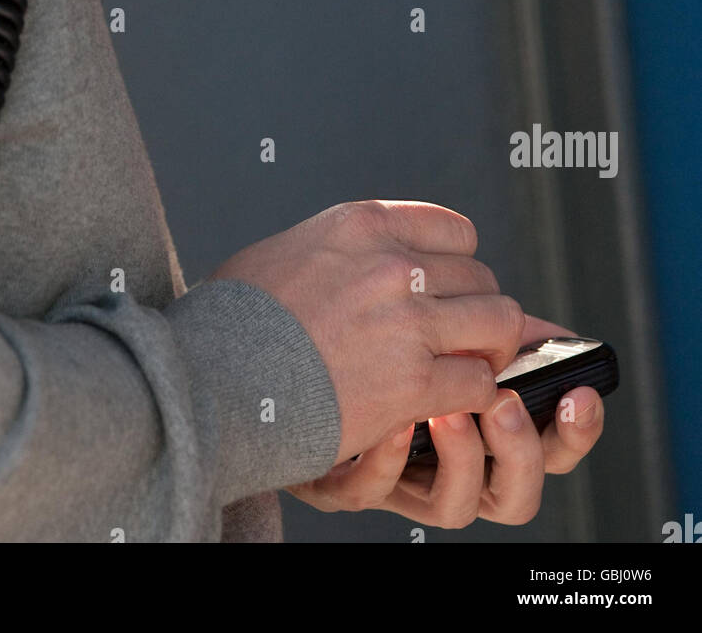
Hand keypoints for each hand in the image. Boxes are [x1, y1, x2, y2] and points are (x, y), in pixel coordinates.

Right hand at [208, 199, 523, 463]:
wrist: (209, 379)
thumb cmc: (232, 320)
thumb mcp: (283, 250)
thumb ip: (337, 248)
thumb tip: (355, 259)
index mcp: (363, 224)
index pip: (456, 230)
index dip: (458, 266)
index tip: (446, 292)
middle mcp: (393, 264)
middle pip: (481, 278)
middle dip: (475, 312)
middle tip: (460, 341)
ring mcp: (406, 322)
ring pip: (498, 323)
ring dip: (487, 350)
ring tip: (467, 370)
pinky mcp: (411, 382)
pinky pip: (478, 382)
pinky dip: (472, 396)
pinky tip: (448, 405)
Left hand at [287, 314, 604, 525]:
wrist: (251, 371)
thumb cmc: (343, 348)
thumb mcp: (415, 332)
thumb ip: (476, 329)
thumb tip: (544, 322)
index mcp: (472, 430)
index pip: (545, 452)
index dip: (572, 430)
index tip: (578, 393)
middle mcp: (441, 469)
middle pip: (514, 491)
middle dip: (522, 447)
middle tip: (503, 401)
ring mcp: (394, 482)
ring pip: (455, 506)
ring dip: (464, 458)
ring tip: (452, 411)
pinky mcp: (342, 483)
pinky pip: (374, 491)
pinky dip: (389, 460)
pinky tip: (390, 424)